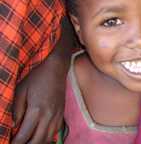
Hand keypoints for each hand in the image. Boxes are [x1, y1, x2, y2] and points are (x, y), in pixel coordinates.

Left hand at [12, 17, 73, 143]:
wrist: (57, 68)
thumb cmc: (37, 76)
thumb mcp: (21, 89)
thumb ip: (16, 109)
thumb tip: (13, 125)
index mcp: (37, 110)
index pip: (23, 136)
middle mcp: (49, 115)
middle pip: (37, 141)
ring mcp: (57, 114)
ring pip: (48, 138)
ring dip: (37, 143)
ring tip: (28, 143)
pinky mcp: (62, 112)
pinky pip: (55, 131)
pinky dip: (47, 138)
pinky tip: (40, 137)